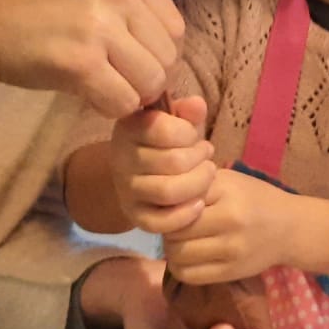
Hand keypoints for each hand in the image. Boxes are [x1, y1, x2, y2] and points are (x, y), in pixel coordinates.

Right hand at [0, 0, 184, 115]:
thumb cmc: (37, 7)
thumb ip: (135, 9)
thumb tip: (172, 56)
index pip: (175, 28)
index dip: (157, 53)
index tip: (130, 59)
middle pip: (168, 57)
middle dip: (147, 78)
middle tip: (115, 78)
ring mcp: (100, 25)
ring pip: (151, 82)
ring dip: (130, 94)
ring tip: (101, 84)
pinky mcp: (81, 61)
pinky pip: (123, 101)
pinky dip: (110, 107)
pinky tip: (88, 93)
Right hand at [109, 95, 215, 233]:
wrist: (142, 174)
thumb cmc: (165, 143)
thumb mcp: (176, 121)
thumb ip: (187, 112)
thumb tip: (197, 106)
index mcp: (129, 128)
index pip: (162, 129)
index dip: (188, 133)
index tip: (194, 136)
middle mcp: (121, 159)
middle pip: (173, 162)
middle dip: (200, 159)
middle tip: (207, 156)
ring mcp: (126, 190)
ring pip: (169, 191)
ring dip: (198, 184)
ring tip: (207, 175)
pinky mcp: (135, 216)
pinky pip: (161, 222)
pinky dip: (186, 214)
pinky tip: (199, 203)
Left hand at [162, 167, 296, 283]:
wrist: (289, 228)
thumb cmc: (254, 199)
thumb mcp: (229, 181)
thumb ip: (197, 186)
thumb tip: (160, 198)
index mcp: (227, 192)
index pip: (177, 201)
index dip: (169, 204)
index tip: (174, 206)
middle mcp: (230, 220)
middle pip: (175, 230)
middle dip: (167, 229)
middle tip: (173, 226)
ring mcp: (231, 250)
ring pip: (177, 255)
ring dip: (172, 249)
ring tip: (181, 241)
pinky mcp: (231, 272)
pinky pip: (189, 275)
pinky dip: (180, 267)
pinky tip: (188, 258)